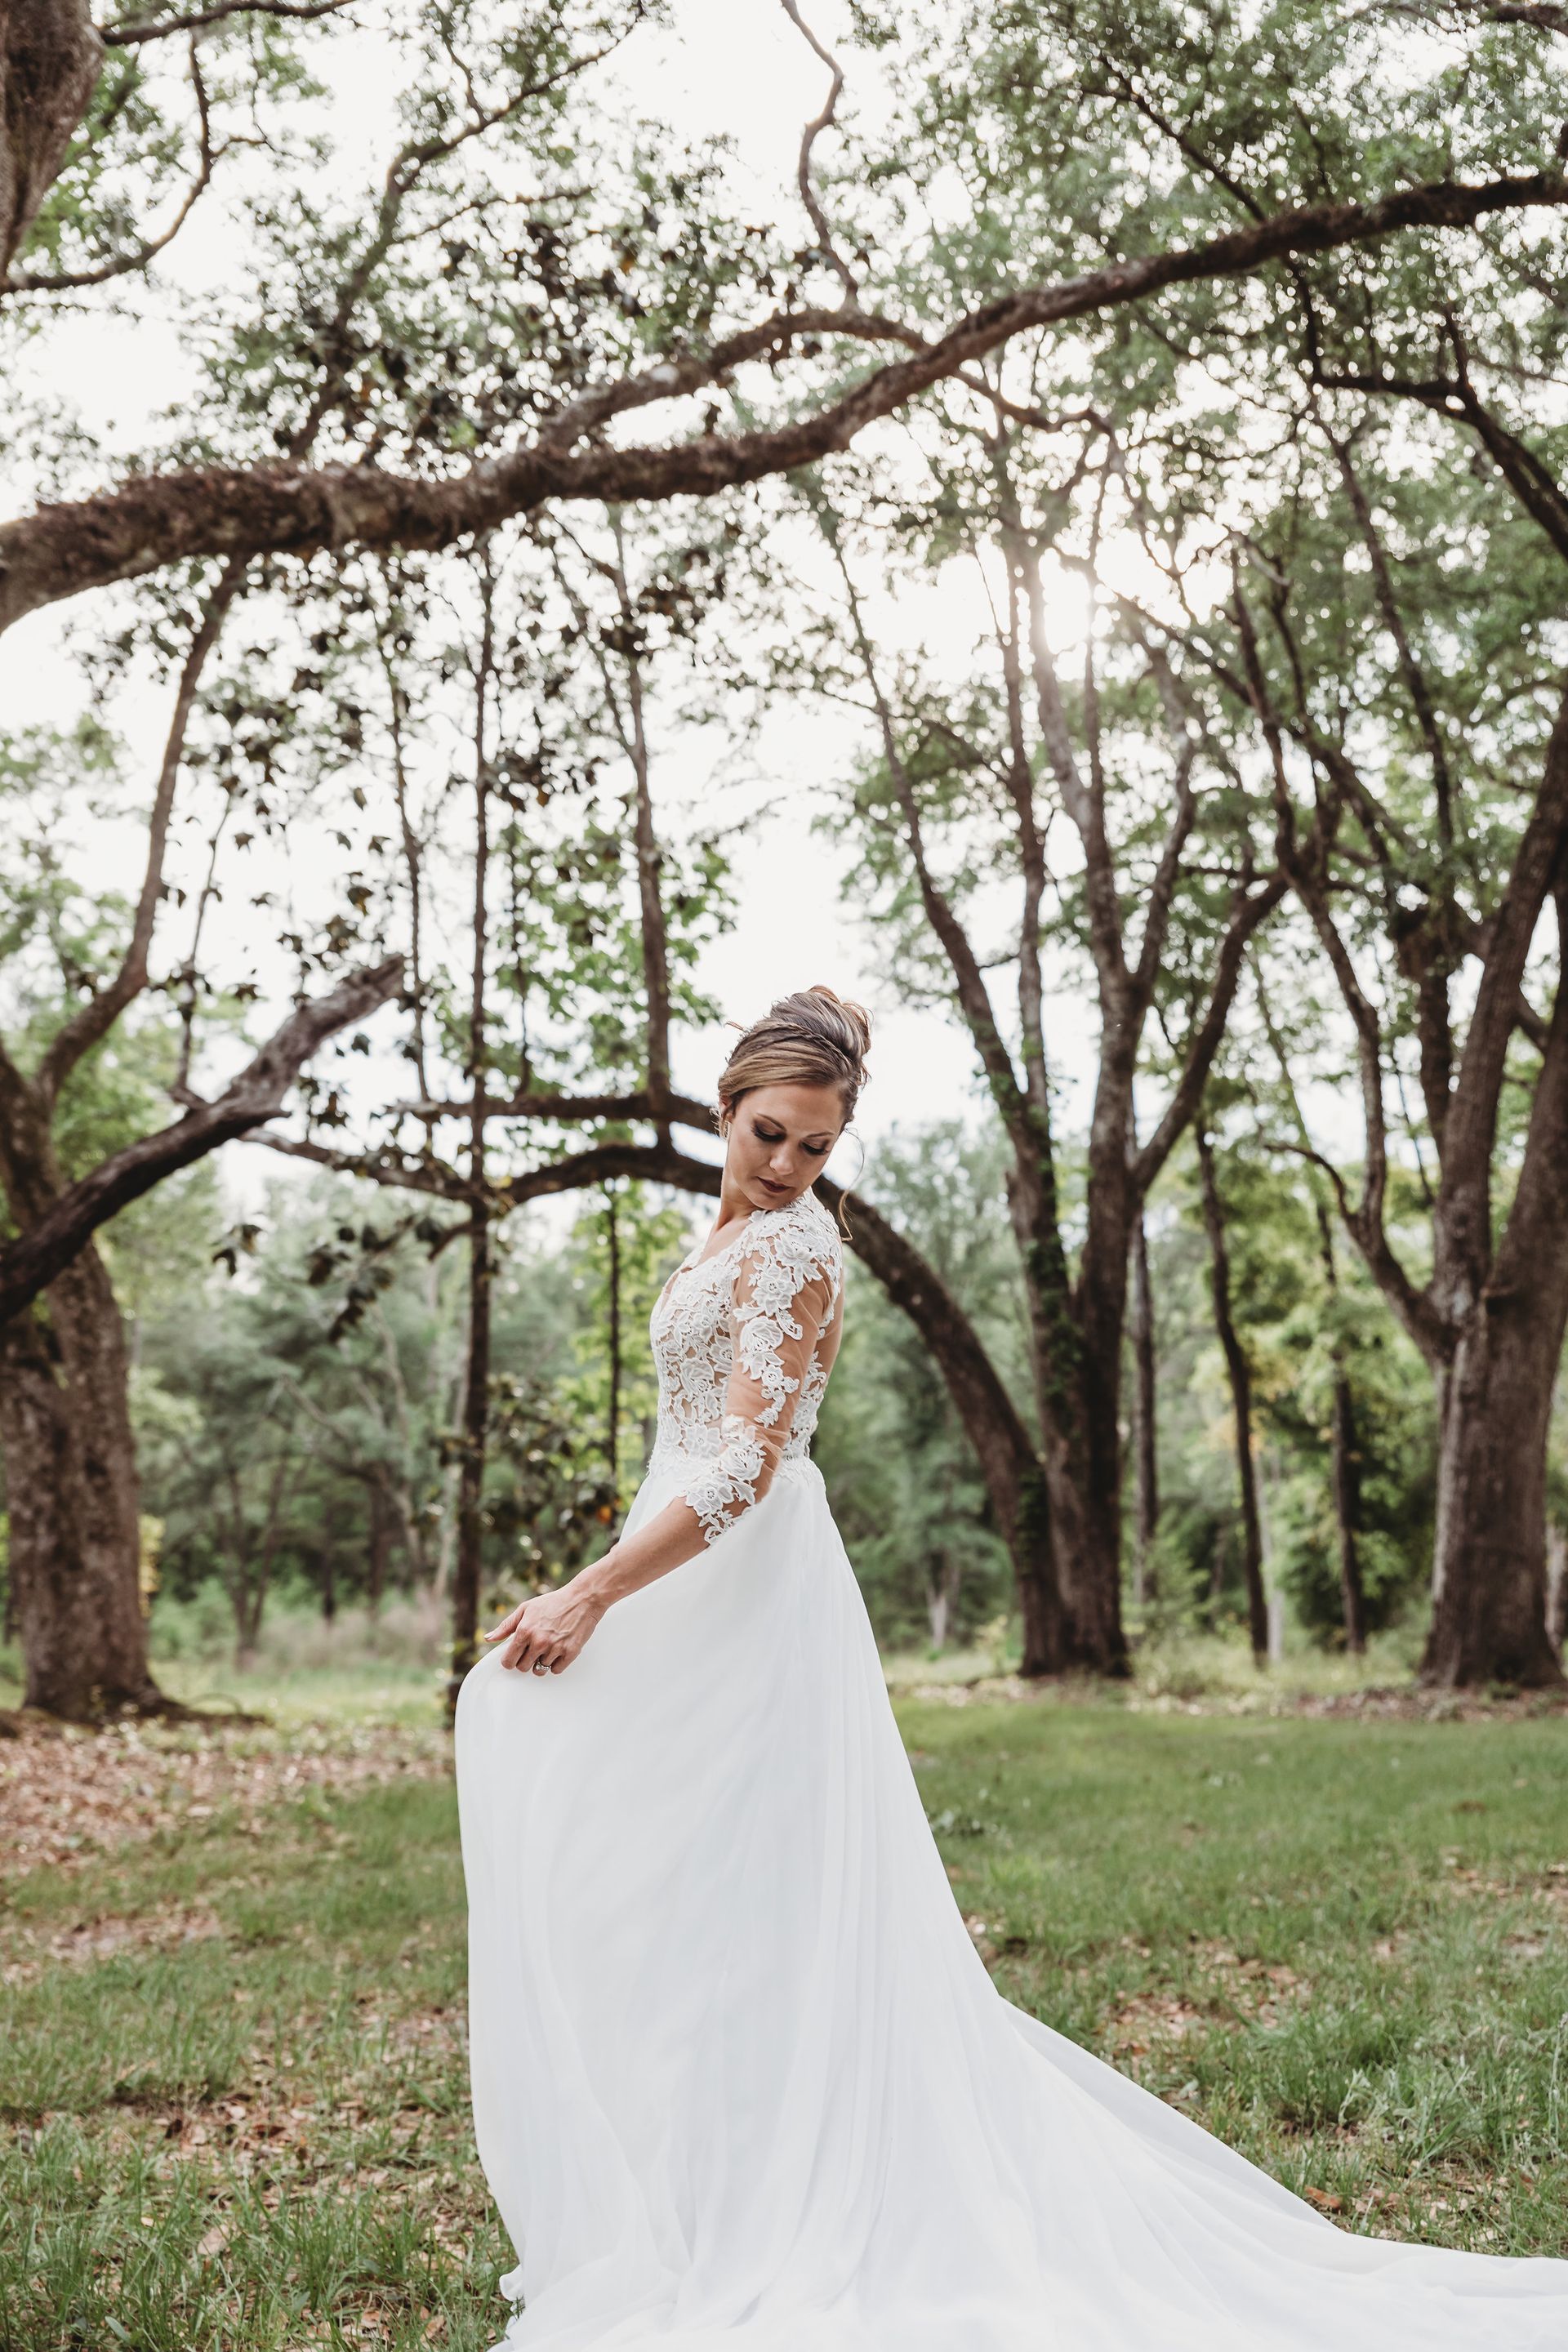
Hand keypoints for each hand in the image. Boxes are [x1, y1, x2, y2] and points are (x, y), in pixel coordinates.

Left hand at [484, 1570, 607, 1675]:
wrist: (583, 1598)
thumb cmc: (554, 1602)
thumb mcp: (526, 1609)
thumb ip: (506, 1626)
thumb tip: (488, 1638)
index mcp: (525, 1631)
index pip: (509, 1661)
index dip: (510, 1660)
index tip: (514, 1657)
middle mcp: (539, 1641)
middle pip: (523, 1668)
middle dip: (525, 1661)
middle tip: (533, 1649)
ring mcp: (555, 1648)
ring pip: (540, 1670)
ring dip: (541, 1662)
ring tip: (547, 1647)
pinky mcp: (570, 1653)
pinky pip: (556, 1670)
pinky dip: (556, 1664)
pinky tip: (558, 1650)